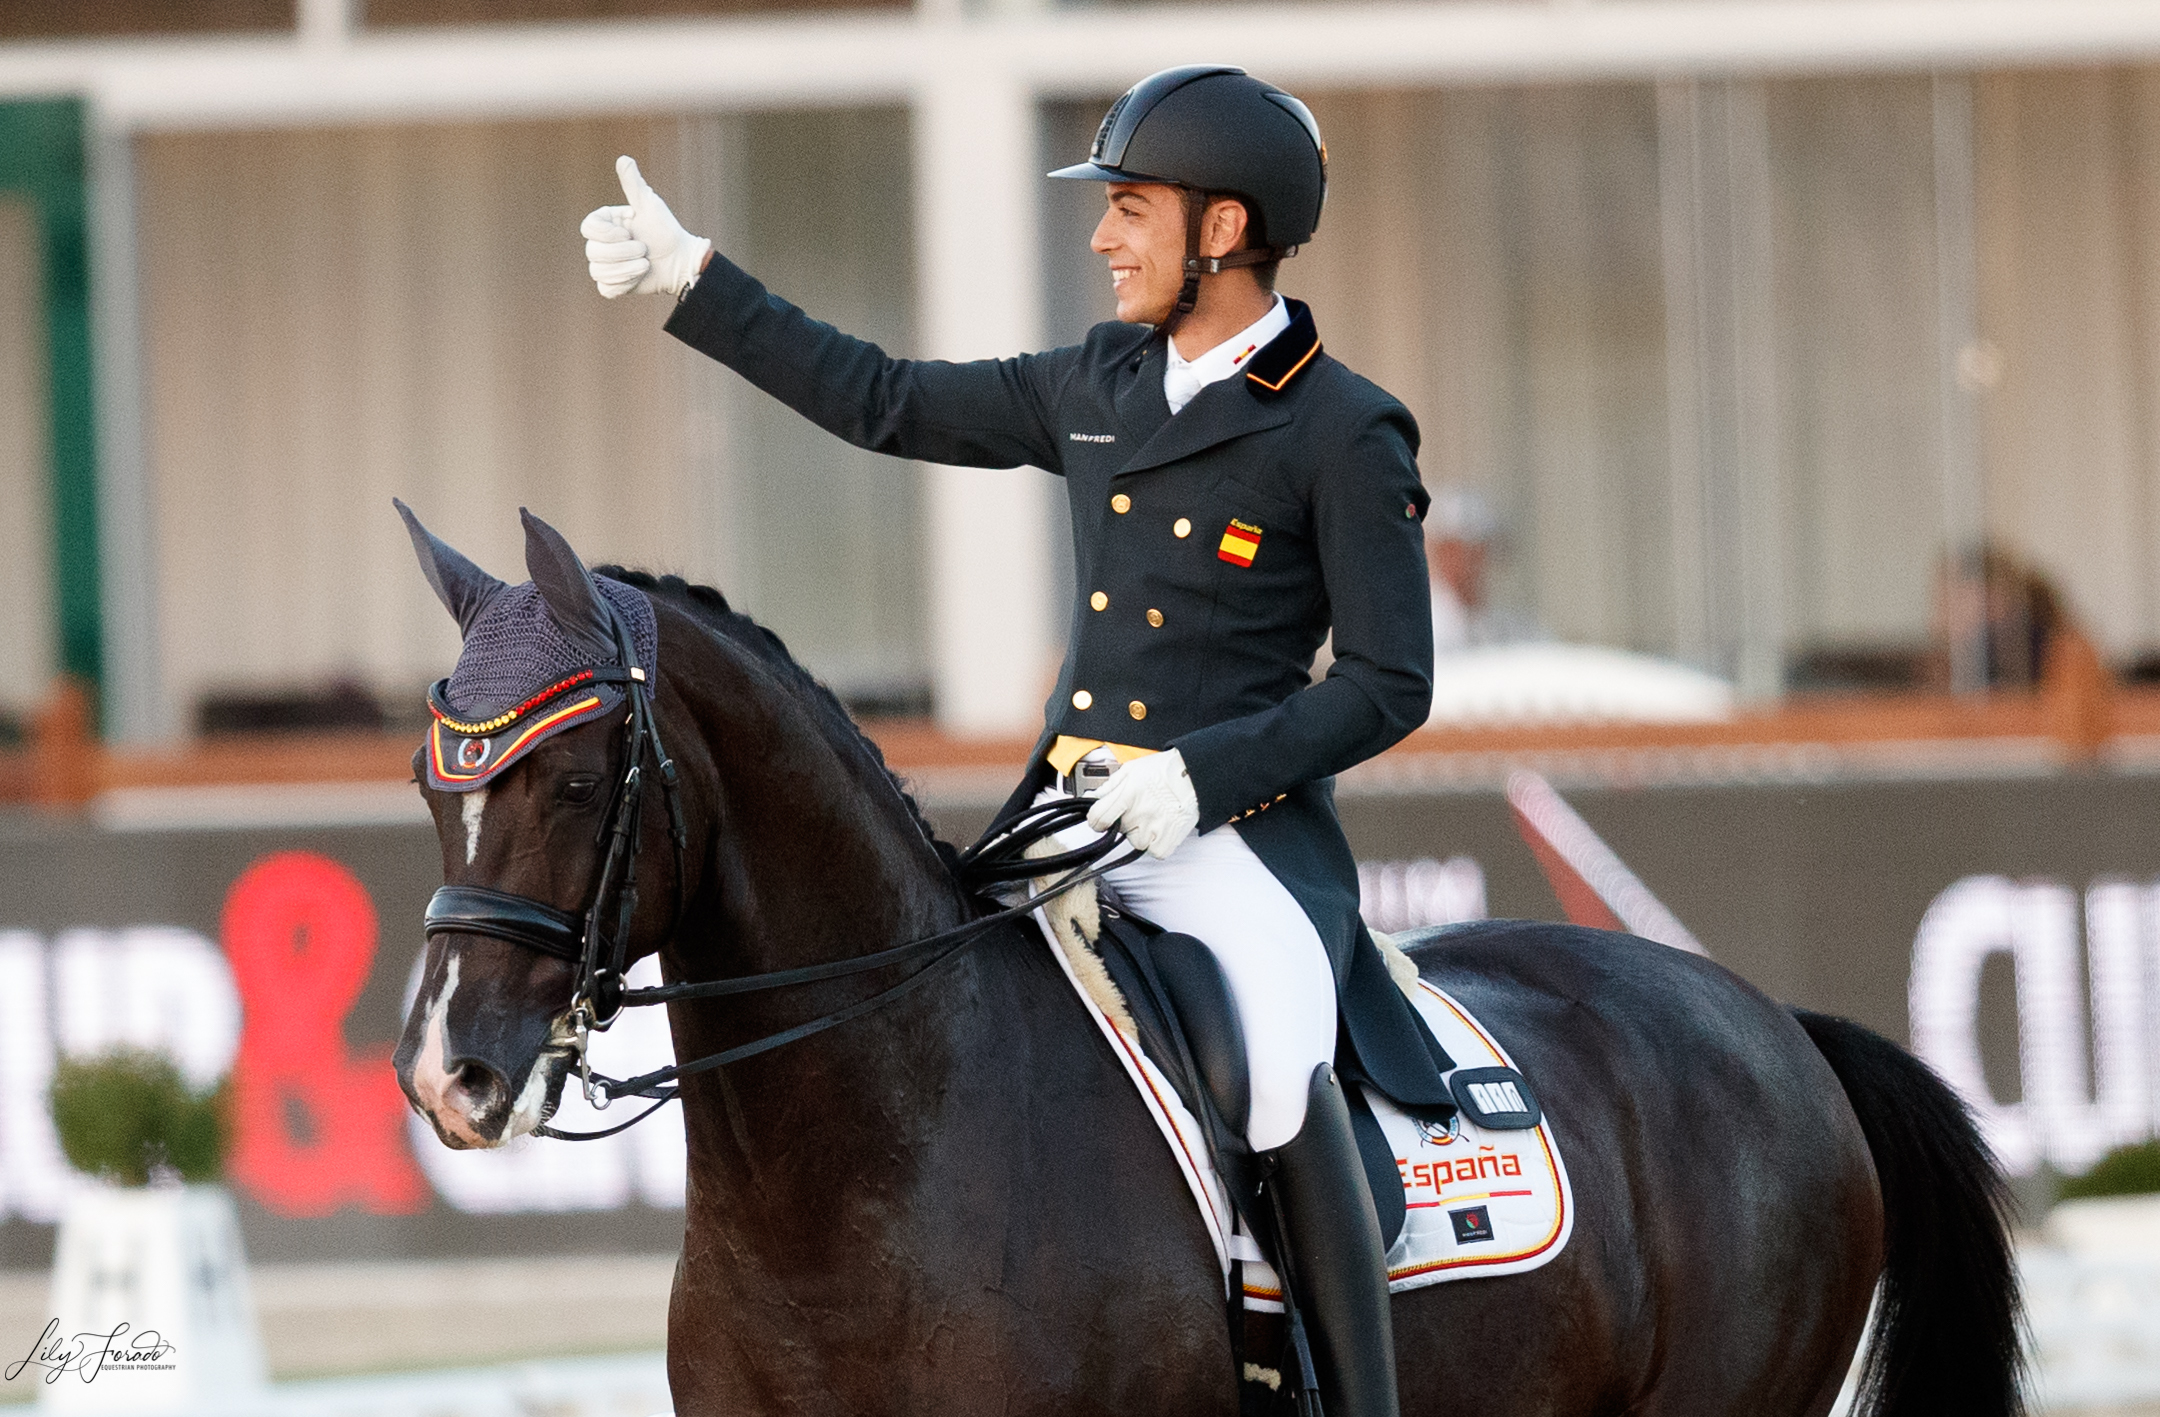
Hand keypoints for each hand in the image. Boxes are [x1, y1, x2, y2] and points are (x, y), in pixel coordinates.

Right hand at [580, 155, 712, 299]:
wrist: (680, 261)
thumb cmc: (666, 230)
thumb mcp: (650, 206)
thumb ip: (634, 185)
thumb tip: (624, 159)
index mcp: (605, 224)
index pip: (587, 228)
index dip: (606, 234)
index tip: (627, 232)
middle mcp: (601, 244)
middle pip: (592, 252)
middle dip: (623, 253)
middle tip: (644, 249)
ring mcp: (605, 266)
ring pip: (598, 272)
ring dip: (627, 270)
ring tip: (645, 264)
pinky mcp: (613, 285)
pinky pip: (606, 289)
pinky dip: (624, 285)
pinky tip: (639, 277)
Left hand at [1086, 750, 1199, 860]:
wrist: (1195, 774)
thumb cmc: (1164, 770)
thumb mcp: (1132, 769)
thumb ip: (1110, 786)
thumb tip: (1092, 799)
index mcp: (1128, 793)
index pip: (1099, 818)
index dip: (1096, 820)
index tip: (1100, 820)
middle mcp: (1140, 811)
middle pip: (1119, 830)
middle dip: (1124, 821)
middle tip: (1138, 808)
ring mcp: (1156, 827)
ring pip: (1136, 842)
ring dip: (1141, 833)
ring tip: (1152, 816)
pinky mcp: (1170, 838)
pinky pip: (1154, 851)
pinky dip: (1156, 844)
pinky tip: (1161, 828)